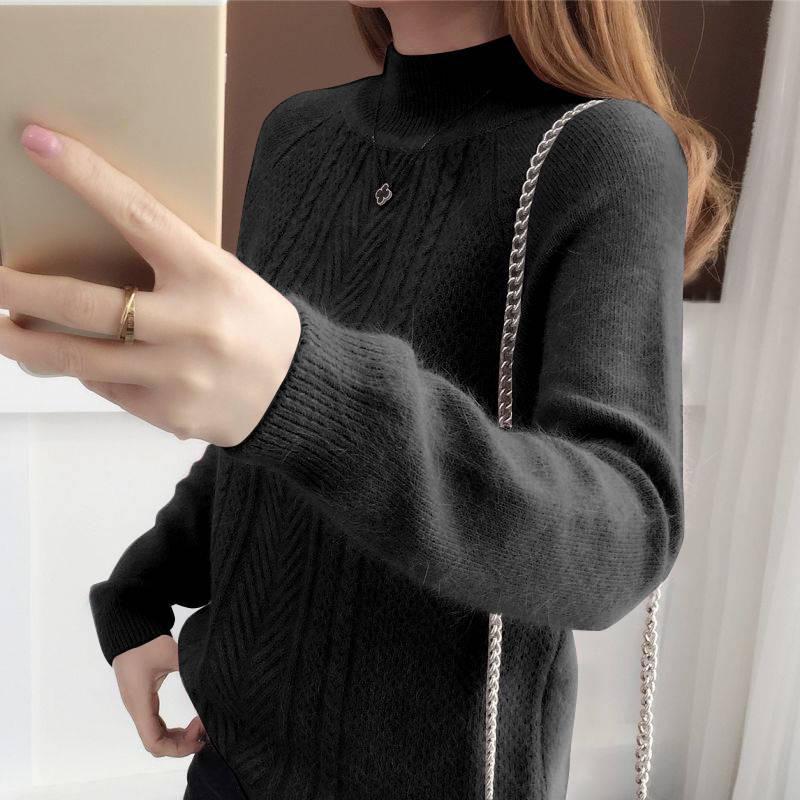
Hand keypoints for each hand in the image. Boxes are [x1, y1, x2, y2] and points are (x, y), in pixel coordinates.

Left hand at [0, 123, 300, 446]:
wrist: (299, 390)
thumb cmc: (255, 323)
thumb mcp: (224, 278)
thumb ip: (164, 270)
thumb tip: (84, 267)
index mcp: (210, 274)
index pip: (137, 215)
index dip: (84, 176)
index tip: (36, 142)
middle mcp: (193, 324)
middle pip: (85, 304)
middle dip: (19, 289)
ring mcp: (179, 374)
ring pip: (78, 358)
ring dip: (25, 343)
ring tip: (1, 330)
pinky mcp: (170, 413)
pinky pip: (107, 388)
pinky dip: (87, 372)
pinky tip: (82, 363)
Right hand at [112, 634, 205, 757]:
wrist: (127, 629)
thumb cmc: (146, 642)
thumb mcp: (172, 654)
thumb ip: (190, 668)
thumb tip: (211, 679)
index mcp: (140, 702)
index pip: (154, 742)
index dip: (177, 747)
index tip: (200, 735)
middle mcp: (137, 708)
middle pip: (155, 744)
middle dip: (181, 744)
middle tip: (204, 731)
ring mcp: (139, 705)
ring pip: (155, 736)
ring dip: (177, 738)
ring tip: (200, 728)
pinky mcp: (143, 699)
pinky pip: (156, 725)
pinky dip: (172, 730)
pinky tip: (190, 724)